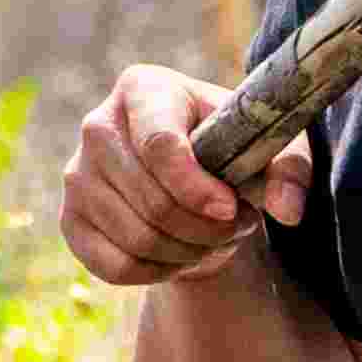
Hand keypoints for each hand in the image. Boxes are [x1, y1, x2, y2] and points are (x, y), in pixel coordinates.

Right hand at [64, 61, 306, 290]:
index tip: (231, 208)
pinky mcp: (70, 220)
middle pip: (151, 199)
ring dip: (191, 251)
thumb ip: (290, 169)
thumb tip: (288, 209)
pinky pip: (116, 266)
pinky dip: (161, 272)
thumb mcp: (273, 146)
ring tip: (217, 236)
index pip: (159, 144)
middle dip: (207, 227)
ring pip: (137, 238)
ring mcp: (78, 175)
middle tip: (238, 224)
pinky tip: (184, 255)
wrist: (195, 177)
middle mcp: (98, 126)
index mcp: (143, 88)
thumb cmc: (235, 148)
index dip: (197, 187)